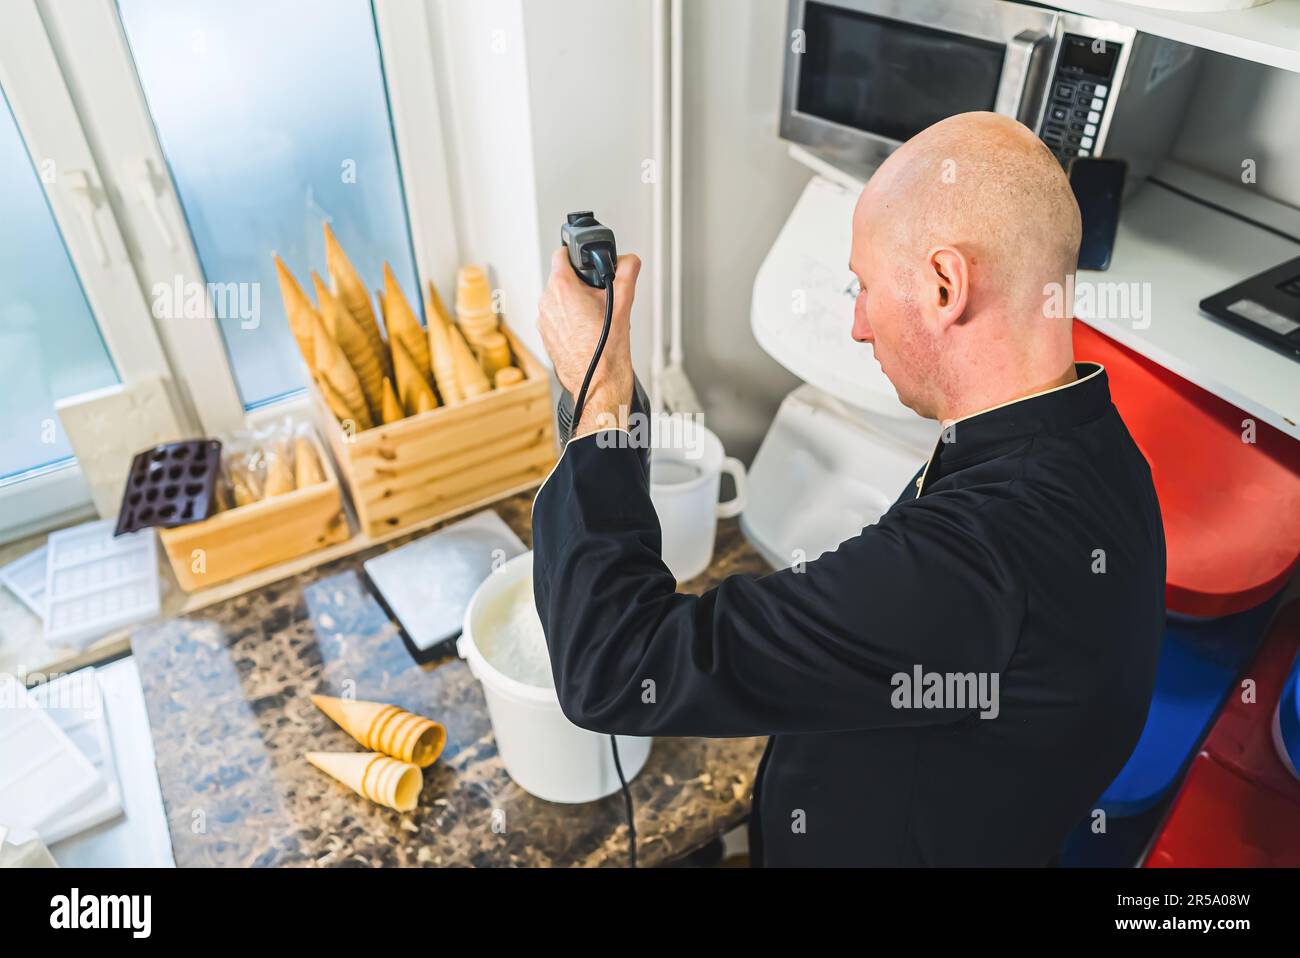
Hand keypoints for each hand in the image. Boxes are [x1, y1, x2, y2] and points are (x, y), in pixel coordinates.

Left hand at [537, 247, 640, 435]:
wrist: (599, 385)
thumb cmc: (606, 352)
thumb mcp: (624, 304)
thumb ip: (627, 273)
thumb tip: (629, 260)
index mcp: (561, 288)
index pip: (561, 254)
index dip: (576, 255)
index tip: (587, 262)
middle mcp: (547, 303)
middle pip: (563, 279)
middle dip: (581, 284)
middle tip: (600, 297)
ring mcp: (544, 321)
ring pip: (560, 300)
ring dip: (576, 303)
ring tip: (597, 318)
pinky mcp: (546, 336)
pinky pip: (557, 318)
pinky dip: (570, 320)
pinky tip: (588, 332)